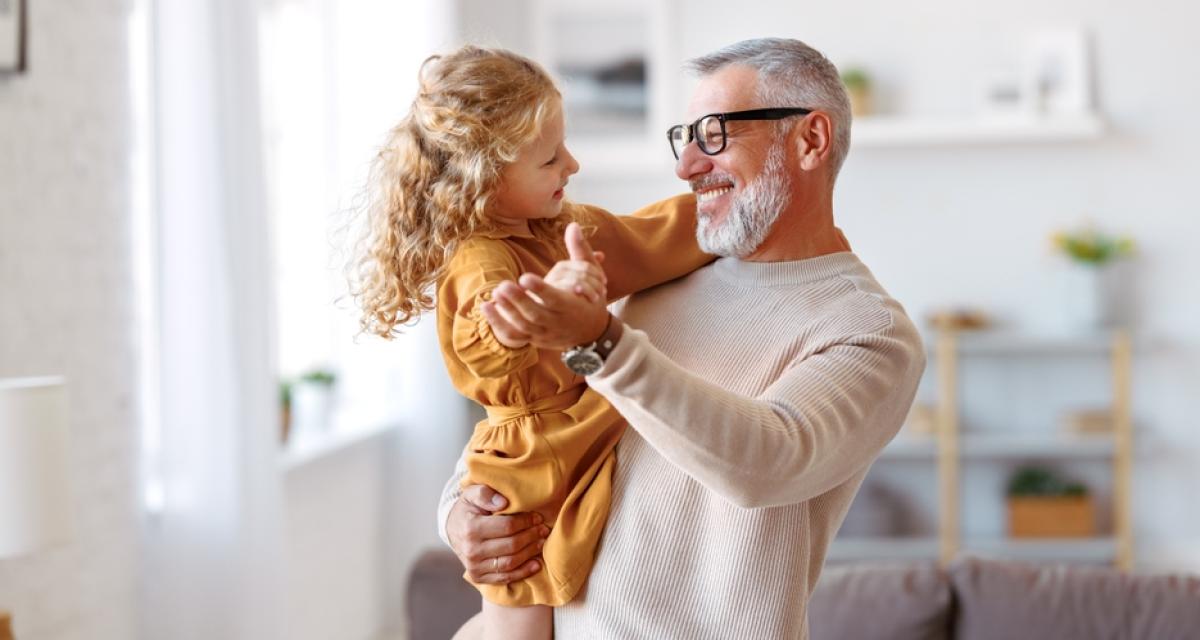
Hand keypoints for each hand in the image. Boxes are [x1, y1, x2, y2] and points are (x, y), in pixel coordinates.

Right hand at [446, 484, 549, 584]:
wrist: (453, 529)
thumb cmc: (467, 509)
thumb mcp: (472, 494)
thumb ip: (485, 494)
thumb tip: (503, 502)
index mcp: (471, 528)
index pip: (507, 527)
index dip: (526, 522)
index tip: (537, 517)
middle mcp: (471, 550)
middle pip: (511, 546)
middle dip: (531, 537)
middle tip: (543, 529)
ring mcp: (474, 566)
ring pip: (510, 563)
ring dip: (530, 553)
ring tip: (541, 543)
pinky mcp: (478, 577)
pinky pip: (504, 577)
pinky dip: (523, 572)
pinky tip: (536, 564)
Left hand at [480, 224, 609, 349]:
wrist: (591, 332)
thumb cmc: (590, 298)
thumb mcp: (592, 275)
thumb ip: (580, 250)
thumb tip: (573, 225)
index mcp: (572, 306)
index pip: (555, 299)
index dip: (540, 289)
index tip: (524, 277)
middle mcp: (558, 322)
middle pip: (536, 315)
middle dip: (518, 301)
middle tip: (503, 285)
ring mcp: (545, 333)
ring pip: (524, 326)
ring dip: (507, 311)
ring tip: (495, 292)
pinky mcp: (534, 339)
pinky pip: (515, 336)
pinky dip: (498, 324)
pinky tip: (486, 307)